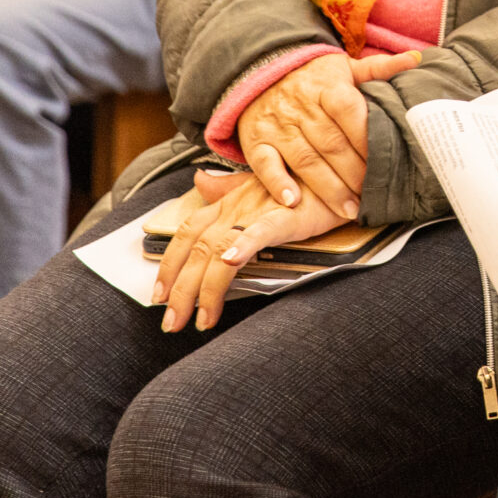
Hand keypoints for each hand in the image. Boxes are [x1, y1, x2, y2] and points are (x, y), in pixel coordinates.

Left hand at [152, 167, 346, 334]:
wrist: (337, 173)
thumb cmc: (302, 183)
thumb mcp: (258, 181)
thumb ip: (226, 186)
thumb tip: (199, 180)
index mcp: (227, 201)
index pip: (187, 234)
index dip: (169, 264)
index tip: (160, 295)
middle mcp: (235, 206)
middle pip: (196, 251)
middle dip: (180, 291)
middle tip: (172, 323)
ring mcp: (257, 210)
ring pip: (218, 251)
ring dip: (204, 288)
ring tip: (200, 319)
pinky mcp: (284, 216)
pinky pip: (258, 233)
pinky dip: (241, 247)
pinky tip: (230, 264)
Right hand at [237, 50, 420, 215]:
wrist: (262, 69)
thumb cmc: (315, 76)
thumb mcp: (345, 67)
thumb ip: (378, 69)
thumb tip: (416, 59)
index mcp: (327, 87)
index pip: (349, 111)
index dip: (366, 138)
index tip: (385, 161)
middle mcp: (301, 107)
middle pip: (331, 142)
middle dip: (353, 173)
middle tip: (372, 196)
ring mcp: (277, 125)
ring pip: (304, 159)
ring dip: (327, 187)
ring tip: (348, 210)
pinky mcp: (256, 141)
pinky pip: (264, 164)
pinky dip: (278, 183)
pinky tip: (294, 202)